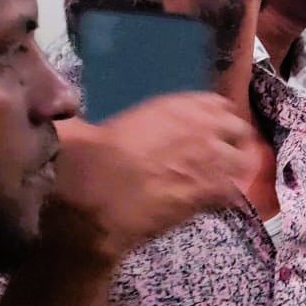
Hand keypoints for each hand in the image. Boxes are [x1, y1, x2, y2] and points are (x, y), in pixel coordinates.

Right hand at [48, 94, 247, 260]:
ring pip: (244, 160)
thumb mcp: (86, 127)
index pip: (216, 103)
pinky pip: (235, 191)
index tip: (209, 126)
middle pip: (238, 128)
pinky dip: (227, 196)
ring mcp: (215, 159)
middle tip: (221, 153)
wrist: (99, 201)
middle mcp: (204, 127)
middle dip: (232, 139)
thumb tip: (61, 108)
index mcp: (177, 106)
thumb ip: (84, 116)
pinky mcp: (216, 192)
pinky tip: (214, 201)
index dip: (214, 117)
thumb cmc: (88, 160)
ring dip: (235, 167)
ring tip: (223, 177)